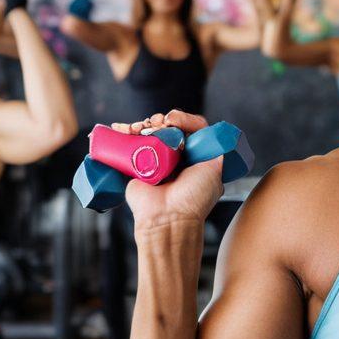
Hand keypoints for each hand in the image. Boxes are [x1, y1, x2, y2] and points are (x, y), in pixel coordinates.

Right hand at [114, 110, 223, 229]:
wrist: (167, 218)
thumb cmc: (193, 198)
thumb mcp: (214, 172)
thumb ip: (217, 152)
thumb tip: (216, 137)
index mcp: (194, 156)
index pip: (189, 127)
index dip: (182, 119)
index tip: (173, 120)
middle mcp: (174, 157)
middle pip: (166, 127)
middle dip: (159, 121)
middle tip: (157, 125)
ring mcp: (154, 161)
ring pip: (147, 132)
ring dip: (142, 125)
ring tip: (140, 129)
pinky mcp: (134, 167)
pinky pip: (128, 144)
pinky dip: (123, 132)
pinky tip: (121, 128)